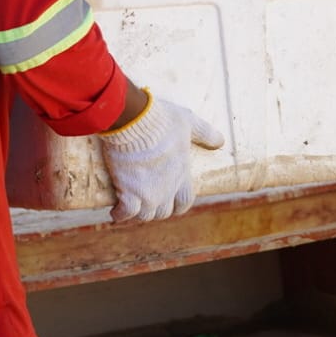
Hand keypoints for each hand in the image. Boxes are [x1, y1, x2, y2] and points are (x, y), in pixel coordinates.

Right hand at [99, 91, 224, 221]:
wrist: (135, 121)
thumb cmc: (162, 120)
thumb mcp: (189, 122)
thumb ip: (205, 133)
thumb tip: (220, 142)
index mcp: (182, 174)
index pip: (185, 201)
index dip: (177, 204)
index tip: (169, 202)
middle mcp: (167, 189)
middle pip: (163, 212)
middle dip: (156, 208)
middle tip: (145, 201)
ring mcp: (148, 193)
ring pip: (145, 215)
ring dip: (137, 213)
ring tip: (129, 208)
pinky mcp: (128, 193)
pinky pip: (125, 213)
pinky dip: (120, 215)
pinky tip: (115, 212)